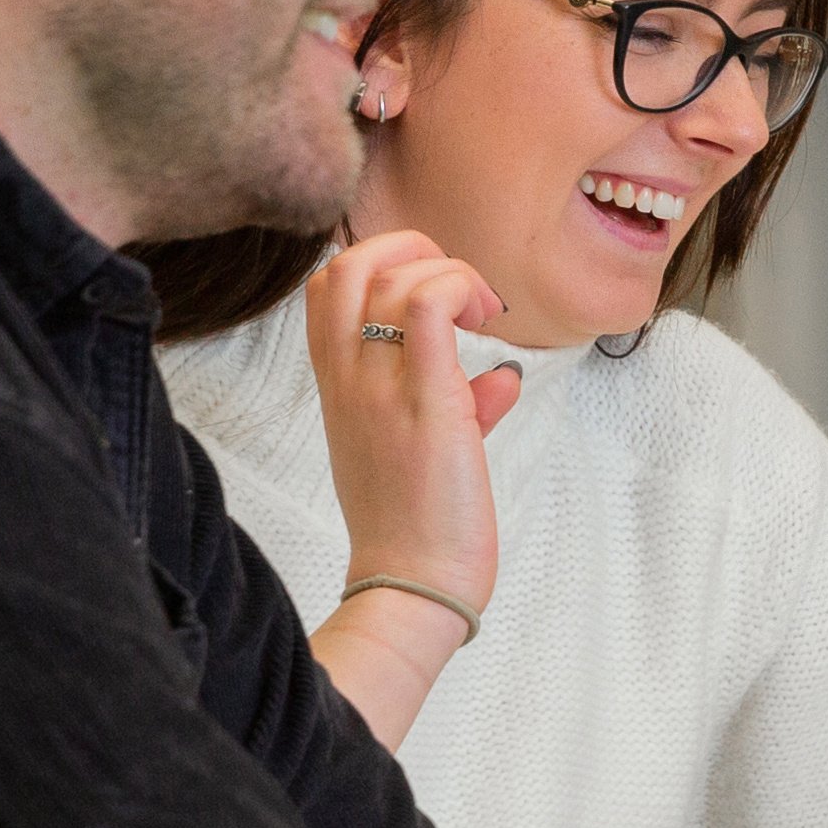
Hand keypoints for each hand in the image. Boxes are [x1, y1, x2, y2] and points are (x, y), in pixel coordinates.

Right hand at [304, 231, 516, 697]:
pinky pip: (427, 304)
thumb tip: (500, 379)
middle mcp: (347, 377)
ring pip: (386, 272)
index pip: (327, 287)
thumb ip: (459, 403)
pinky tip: (488, 324)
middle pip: (344, 263)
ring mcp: (379, 386)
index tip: (441, 297)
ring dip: (447, 271)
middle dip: (411, 247)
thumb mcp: (424, 448)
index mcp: (339, 384)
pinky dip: (462, 290)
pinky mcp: (424, 401)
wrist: (415, 581)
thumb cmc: (419, 520)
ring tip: (482, 312)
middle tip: (461, 289)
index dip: (384, 264)